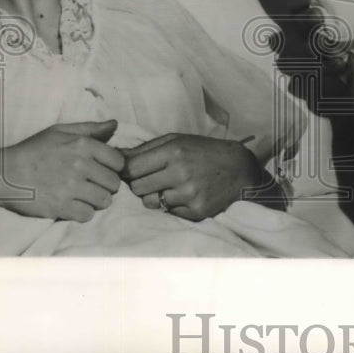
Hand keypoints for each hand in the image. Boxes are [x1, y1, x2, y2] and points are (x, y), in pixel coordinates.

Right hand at [0, 119, 124, 221]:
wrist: (3, 175)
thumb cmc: (33, 151)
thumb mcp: (59, 132)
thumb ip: (90, 128)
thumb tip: (115, 124)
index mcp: (82, 145)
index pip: (118, 161)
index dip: (113, 168)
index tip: (103, 170)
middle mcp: (79, 165)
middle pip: (114, 183)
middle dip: (107, 186)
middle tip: (94, 185)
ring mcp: (70, 187)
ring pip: (104, 200)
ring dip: (98, 201)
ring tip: (86, 196)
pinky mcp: (60, 207)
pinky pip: (88, 215)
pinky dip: (84, 213)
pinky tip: (75, 206)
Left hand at [122, 134, 269, 219]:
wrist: (238, 169)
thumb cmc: (203, 151)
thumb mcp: (177, 140)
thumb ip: (145, 149)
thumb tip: (115, 156)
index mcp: (173, 151)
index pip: (132, 168)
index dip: (127, 171)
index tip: (132, 171)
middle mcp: (180, 173)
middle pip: (137, 188)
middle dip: (140, 184)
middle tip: (152, 179)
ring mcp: (188, 194)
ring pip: (149, 203)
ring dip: (154, 196)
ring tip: (168, 186)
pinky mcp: (195, 211)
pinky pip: (167, 212)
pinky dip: (171, 205)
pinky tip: (183, 195)